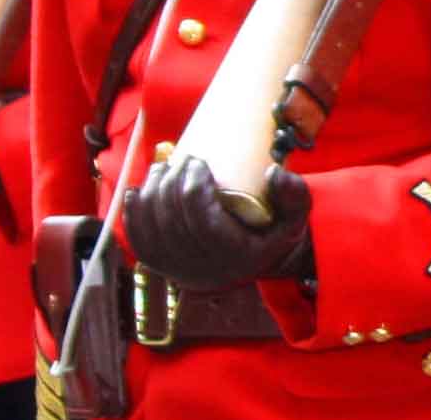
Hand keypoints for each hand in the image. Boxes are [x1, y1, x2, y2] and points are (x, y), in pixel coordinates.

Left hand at [122, 157, 313, 288]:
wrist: (261, 261)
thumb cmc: (278, 232)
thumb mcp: (297, 216)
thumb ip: (295, 193)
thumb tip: (271, 171)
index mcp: (234, 256)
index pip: (202, 221)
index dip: (192, 188)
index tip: (197, 161)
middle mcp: (204, 269)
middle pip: (174, 223)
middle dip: (169, 185)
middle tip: (178, 159)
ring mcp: (180, 271)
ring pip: (152, 231)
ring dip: (150, 195)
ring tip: (160, 169)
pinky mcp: (164, 269)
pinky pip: (140, 244)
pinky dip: (132, 217)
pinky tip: (134, 193)